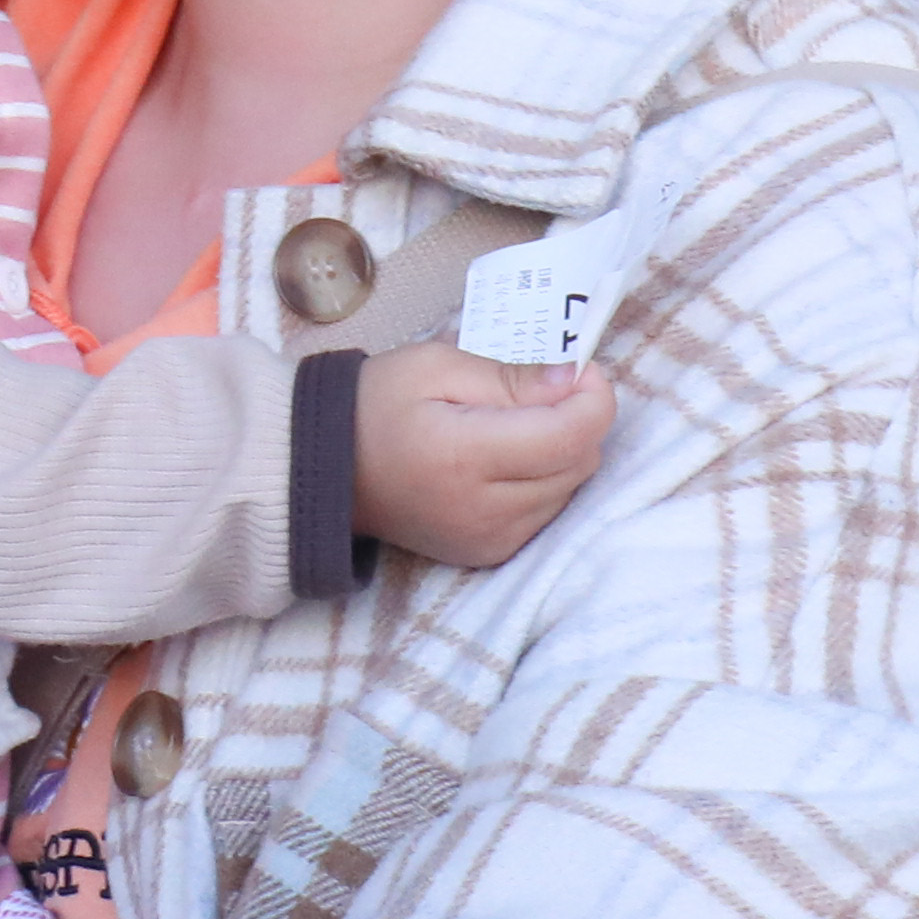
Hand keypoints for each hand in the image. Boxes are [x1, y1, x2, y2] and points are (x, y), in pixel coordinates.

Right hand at [342, 339, 616, 574]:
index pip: (572, 435)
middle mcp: (485, 510)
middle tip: (544, 389)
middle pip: (580, 463)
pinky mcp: (489, 553)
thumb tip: (573, 382)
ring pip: (570, 489)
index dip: (593, 397)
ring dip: (562, 451)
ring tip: (519, 424)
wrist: (325, 468)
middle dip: (577, 420)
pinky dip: (543, 480)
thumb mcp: (436, 365)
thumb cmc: (375, 404)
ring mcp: (489, 539)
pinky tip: (508, 459)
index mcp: (467, 457)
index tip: (579, 369)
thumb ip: (509, 376)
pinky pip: (547, 512)